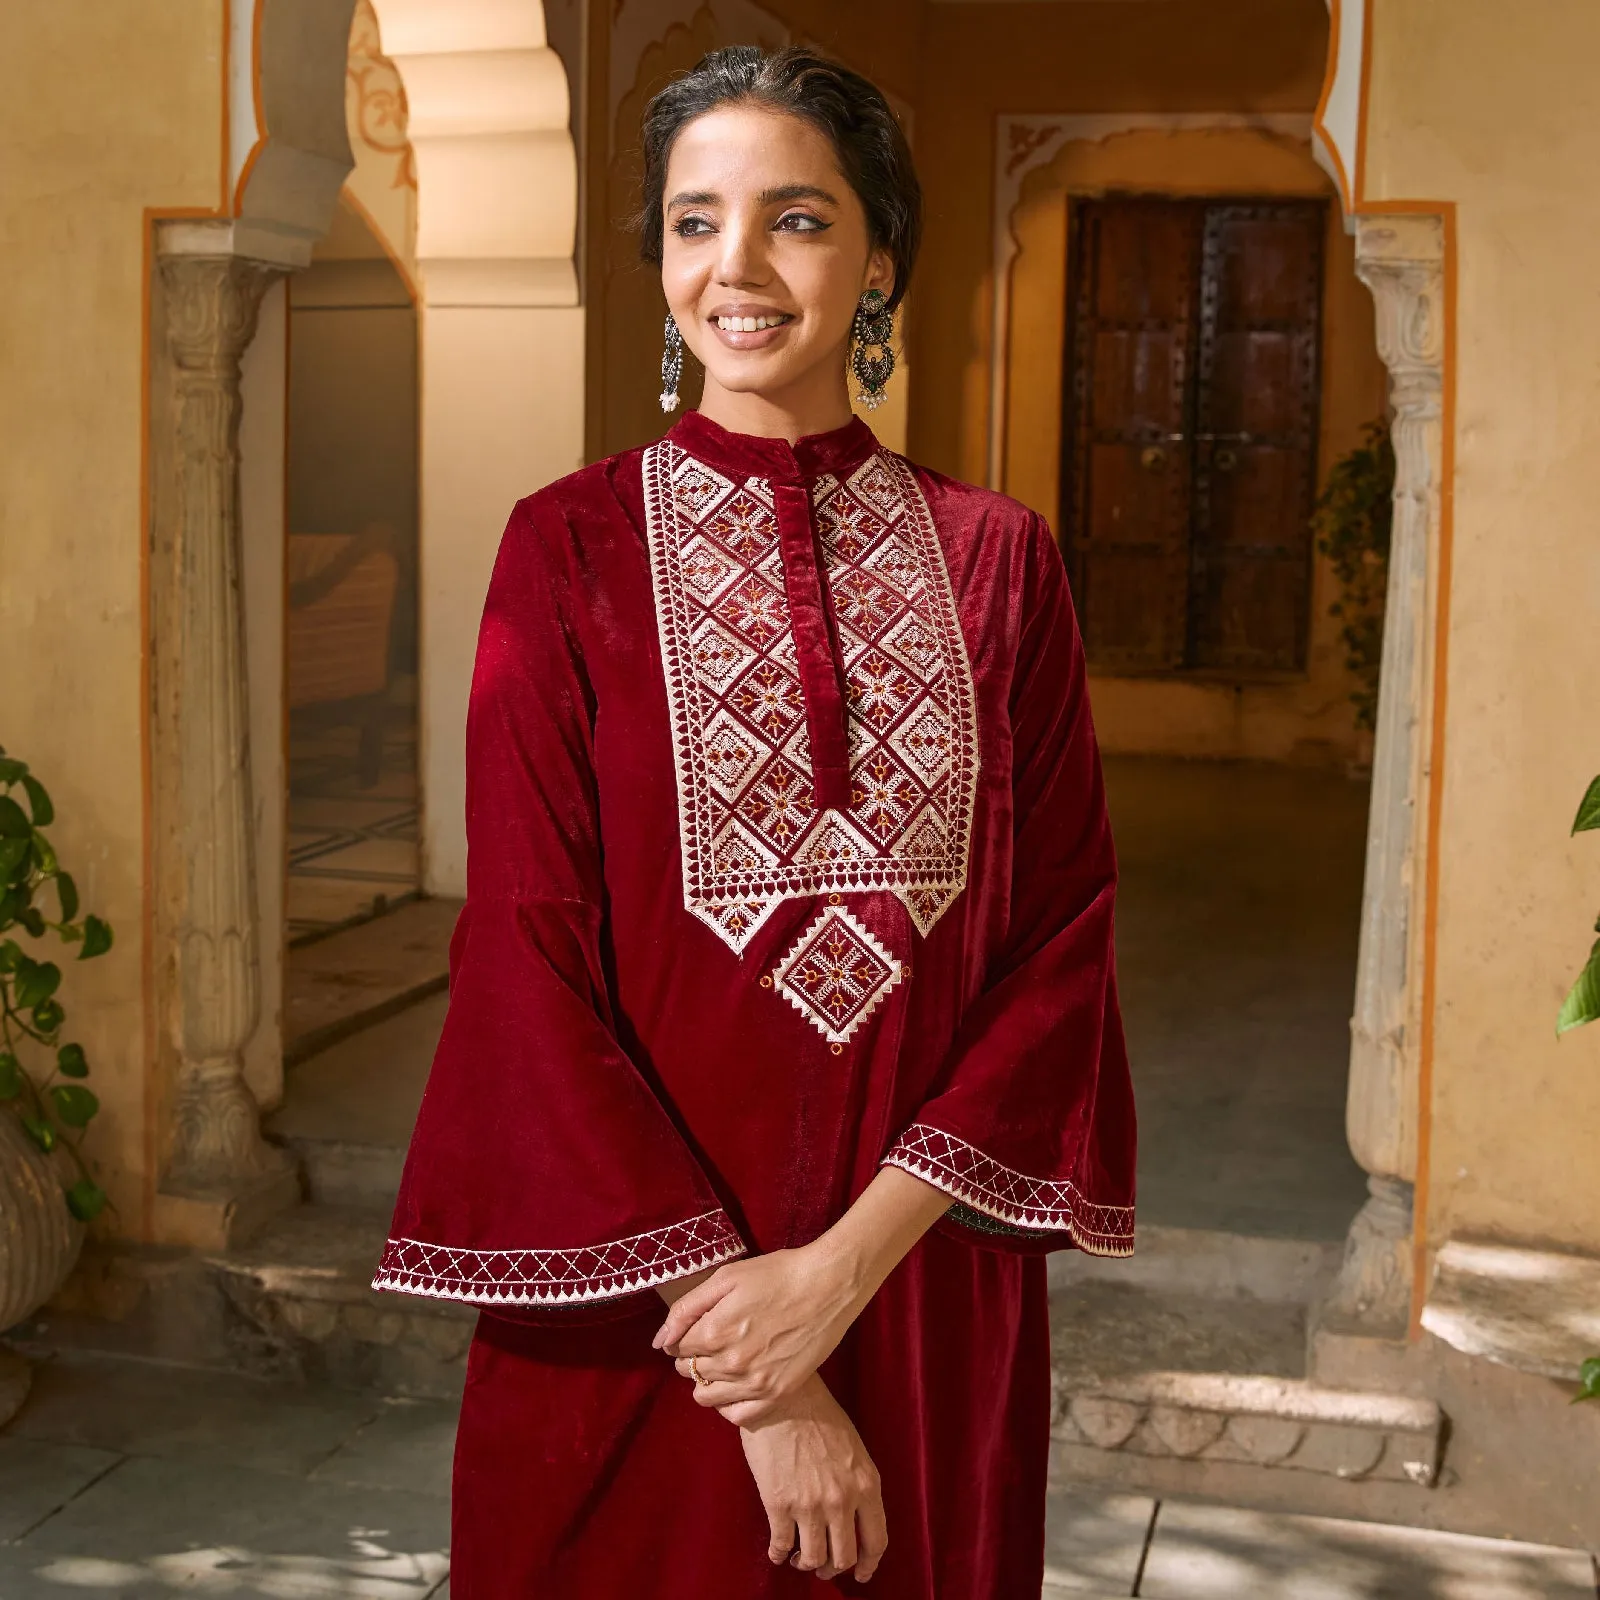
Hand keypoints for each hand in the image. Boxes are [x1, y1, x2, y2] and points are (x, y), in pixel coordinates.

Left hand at [654, 1242, 862, 1424]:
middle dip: (694, 1357)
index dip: (684, 1336)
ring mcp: (755, 1383)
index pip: (677, 1348)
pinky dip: (729, 1403)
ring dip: (708, 1380)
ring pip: (706, 1397)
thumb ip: (687, 1309)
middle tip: (715, 1338)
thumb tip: (661, 1341)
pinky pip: (736, 1415)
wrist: (828, 1285)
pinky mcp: (777, 1394)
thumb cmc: (777, 1274)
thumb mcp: (726, 1277)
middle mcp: (730, 1363)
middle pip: (689, 1372)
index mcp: (714, 1332)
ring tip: (726, 1360)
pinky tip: (739, 1383)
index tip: (700, 1326)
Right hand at [738, 1374, 886, 1582]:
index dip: (869, 1564)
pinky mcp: (779, 1505)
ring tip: (799, 1556)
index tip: (862, 1574)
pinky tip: (777, 1551)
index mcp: (866, 1484)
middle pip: (845, 1558)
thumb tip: (853, 1516)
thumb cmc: (817, 1414)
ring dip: (807, 1563)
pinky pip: (781, 1546)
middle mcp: (842, 1501)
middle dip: (834, 1568)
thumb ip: (857, 1484)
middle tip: (823, 1565)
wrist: (782, 1396)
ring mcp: (810, 1506)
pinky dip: (779, 1555)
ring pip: (814, 1559)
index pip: (877, 1541)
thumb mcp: (853, 1448)